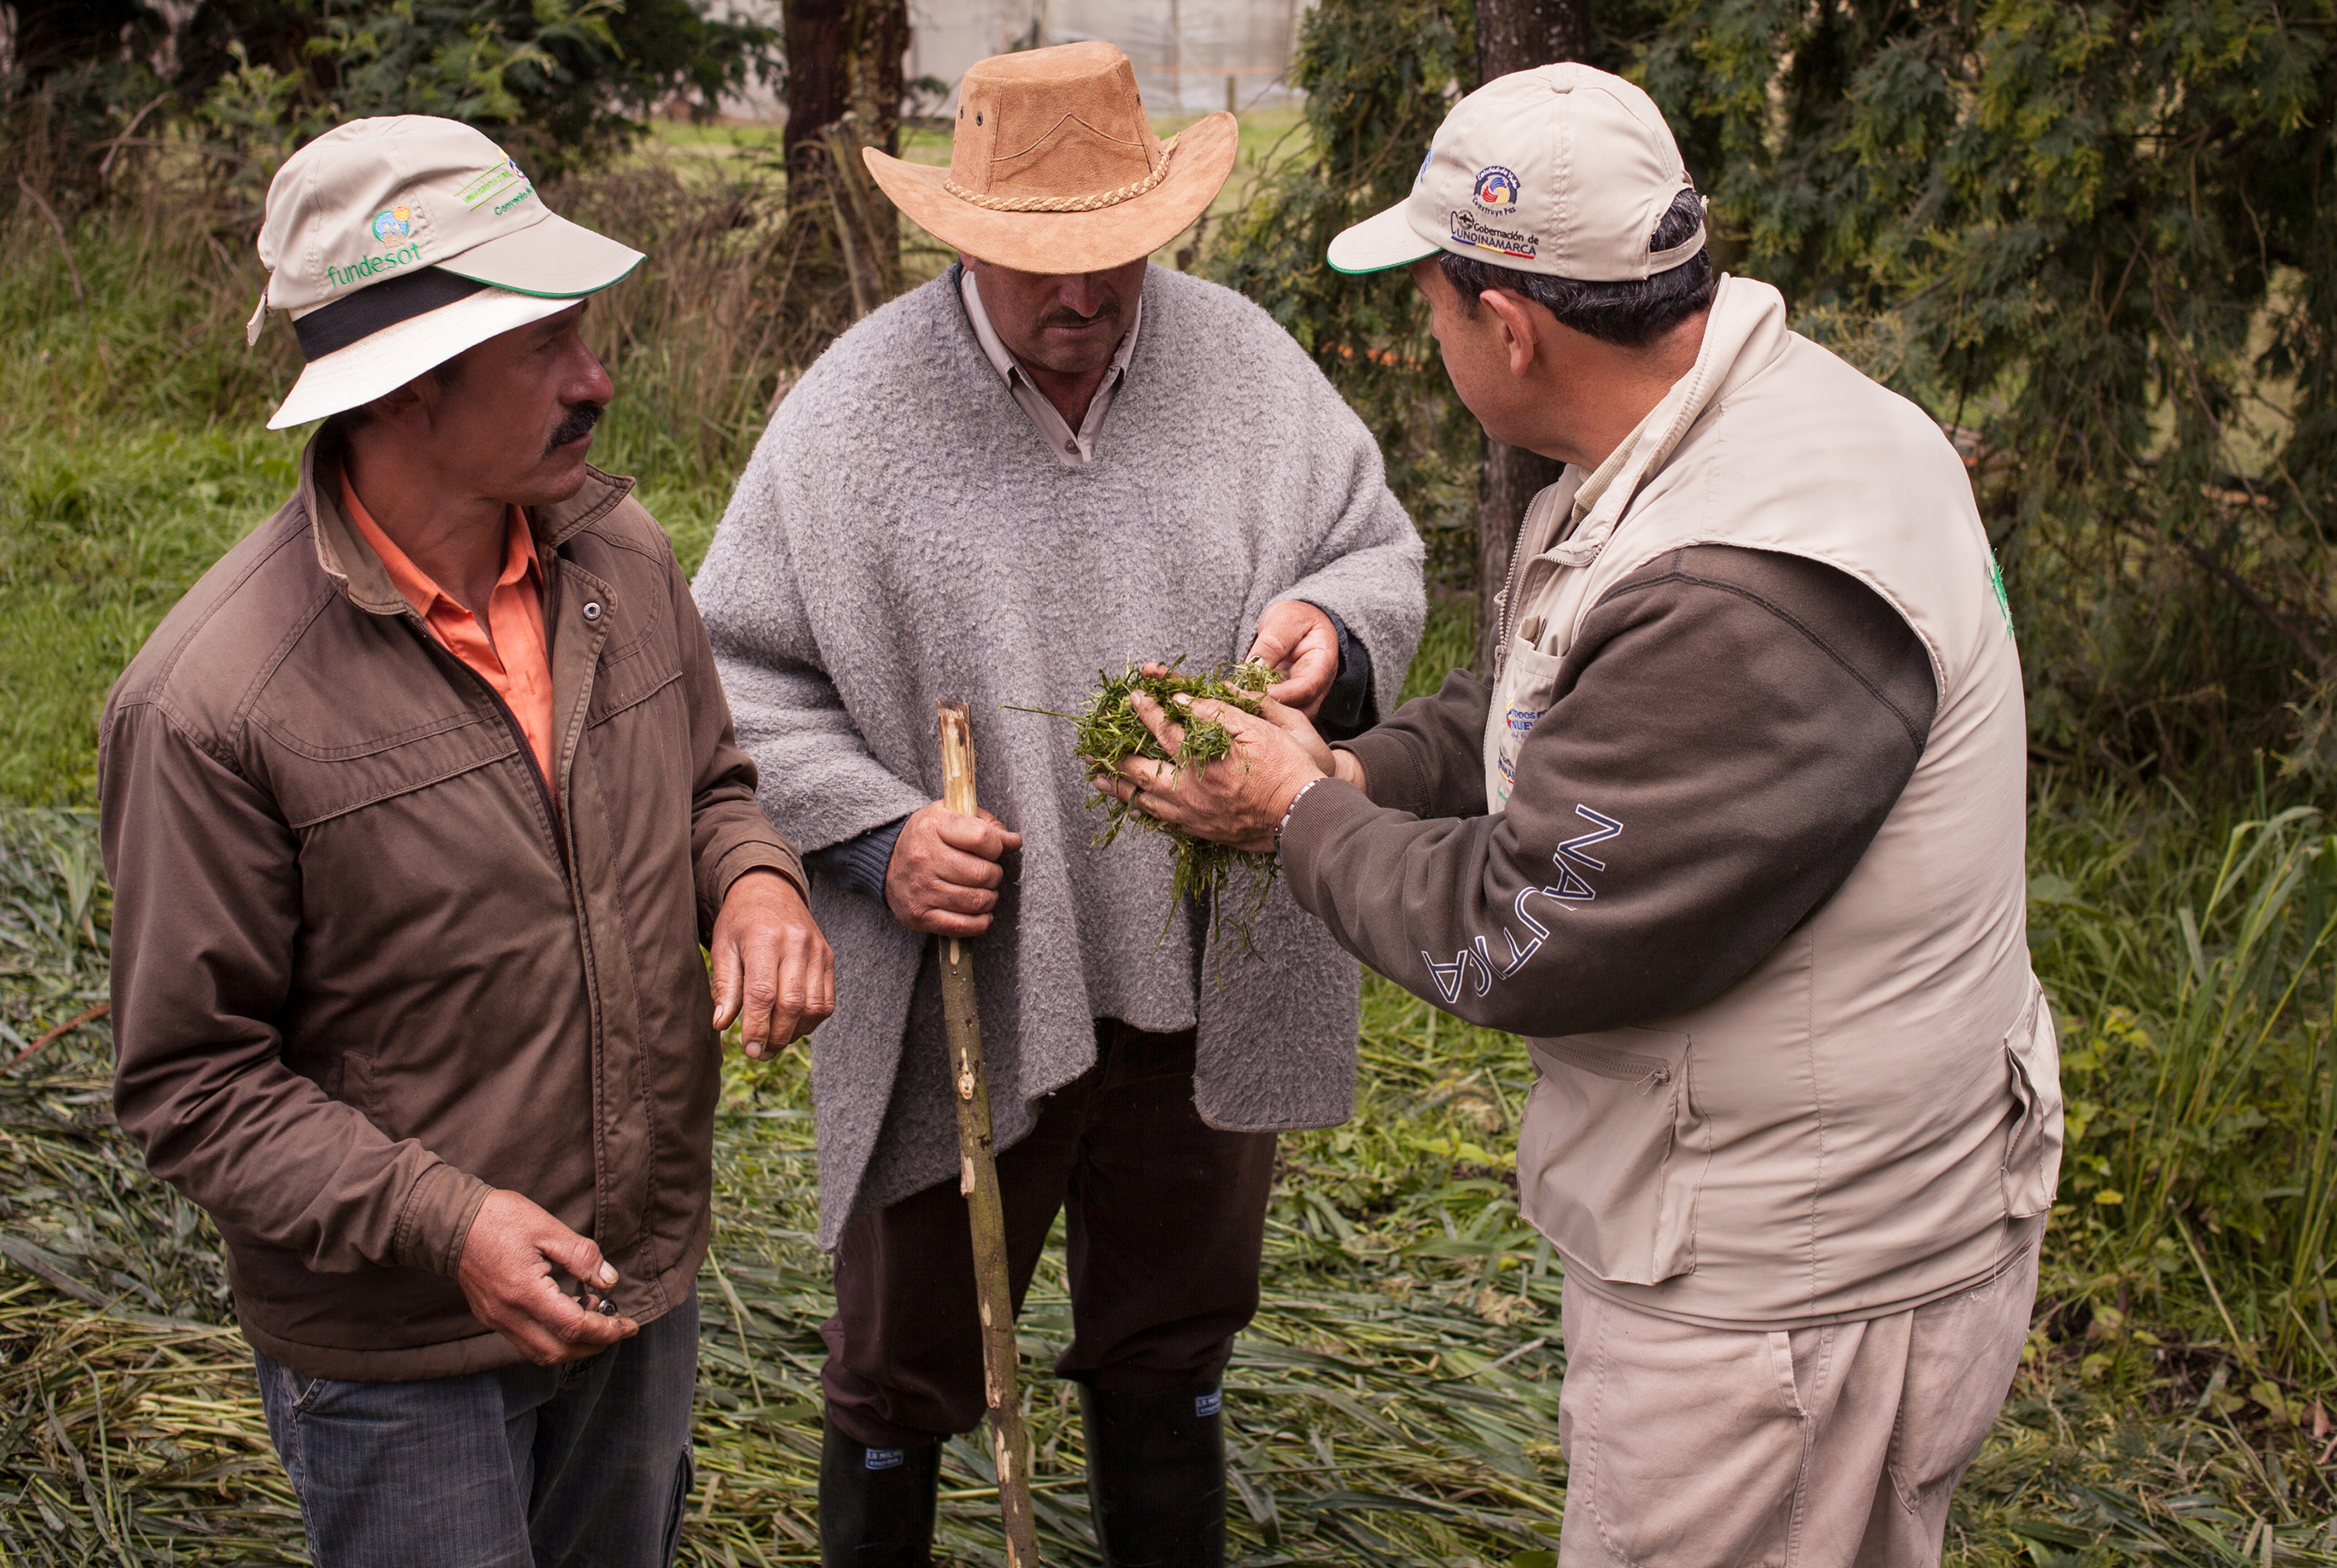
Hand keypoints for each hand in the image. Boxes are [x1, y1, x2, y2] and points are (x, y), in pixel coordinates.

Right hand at [456, 1189, 638, 1365]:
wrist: (451, 1222)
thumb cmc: (498, 1219)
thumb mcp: (547, 1228)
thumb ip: (582, 1256)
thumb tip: (608, 1281)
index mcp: (524, 1291)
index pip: (572, 1327)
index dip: (605, 1330)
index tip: (628, 1325)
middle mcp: (508, 1314)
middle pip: (558, 1351)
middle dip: (594, 1345)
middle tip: (618, 1327)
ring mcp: (497, 1319)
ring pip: (541, 1353)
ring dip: (573, 1346)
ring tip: (594, 1319)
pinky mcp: (491, 1317)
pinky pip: (526, 1342)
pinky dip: (553, 1339)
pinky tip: (567, 1315)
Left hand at [710, 869, 833, 1059]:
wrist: (771, 889)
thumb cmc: (740, 922)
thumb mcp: (722, 946)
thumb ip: (724, 986)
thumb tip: (722, 1024)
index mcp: (764, 939)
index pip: (763, 994)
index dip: (757, 1027)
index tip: (749, 1049)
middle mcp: (796, 944)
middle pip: (791, 1005)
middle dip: (775, 1037)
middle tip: (759, 1052)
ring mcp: (817, 951)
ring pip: (814, 1007)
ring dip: (794, 1033)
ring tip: (775, 1042)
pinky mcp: (828, 958)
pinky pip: (827, 1001)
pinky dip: (811, 1021)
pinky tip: (792, 1026)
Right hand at [885, 802, 1022, 937]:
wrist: (886, 861)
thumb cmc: (928, 837)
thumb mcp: (952, 816)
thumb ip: (986, 825)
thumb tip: (1014, 841)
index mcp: (934, 827)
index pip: (983, 838)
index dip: (997, 846)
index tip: (992, 850)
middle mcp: (925, 858)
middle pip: (983, 874)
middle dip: (995, 875)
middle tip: (988, 874)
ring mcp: (921, 889)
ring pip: (976, 901)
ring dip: (989, 899)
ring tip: (983, 891)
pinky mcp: (919, 915)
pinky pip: (961, 926)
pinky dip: (980, 922)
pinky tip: (980, 913)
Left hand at [1097, 691, 1326, 852]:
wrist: (1304, 815)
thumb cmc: (1287, 768)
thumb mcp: (1259, 727)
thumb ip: (1219, 712)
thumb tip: (1185, 699)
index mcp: (1203, 761)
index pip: (1165, 730)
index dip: (1148, 710)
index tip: (1133, 696)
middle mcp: (1191, 791)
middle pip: (1141, 773)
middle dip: (1114, 759)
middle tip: (1089, 752)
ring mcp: (1194, 816)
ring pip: (1146, 802)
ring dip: (1120, 790)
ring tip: (1100, 782)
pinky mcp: (1203, 832)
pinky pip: (1163, 822)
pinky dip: (1145, 812)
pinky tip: (1137, 807)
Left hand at [1246, 600, 1339, 716]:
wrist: (1298, 621)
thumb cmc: (1296, 617)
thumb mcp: (1285, 621)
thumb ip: (1272, 643)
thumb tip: (1254, 668)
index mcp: (1323, 662)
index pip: (1307, 686)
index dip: (1283, 694)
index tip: (1258, 694)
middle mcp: (1317, 685)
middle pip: (1300, 709)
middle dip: (1272, 712)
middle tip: (1241, 703)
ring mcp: (1303, 695)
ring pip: (1289, 716)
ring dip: (1264, 714)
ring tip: (1238, 704)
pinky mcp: (1288, 699)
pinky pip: (1277, 712)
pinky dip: (1259, 710)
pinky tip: (1239, 703)